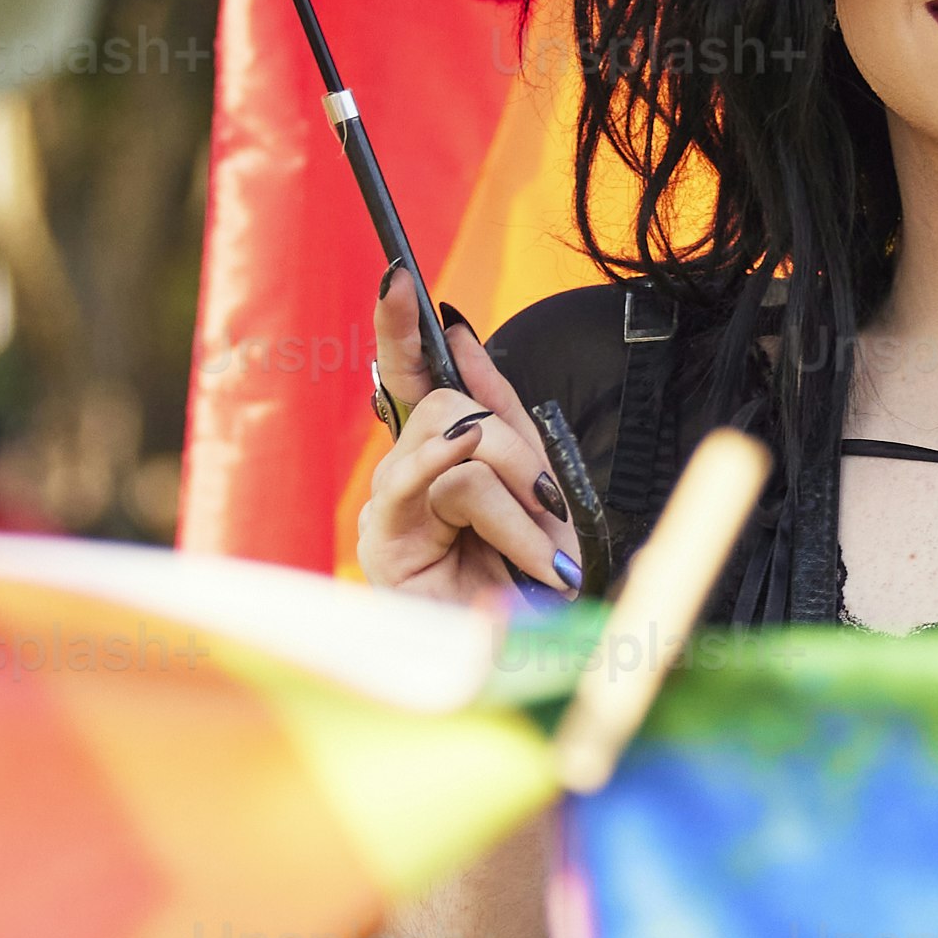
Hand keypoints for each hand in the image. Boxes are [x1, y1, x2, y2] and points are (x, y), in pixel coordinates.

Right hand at [351, 271, 575, 610]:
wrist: (528, 665)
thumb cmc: (527, 583)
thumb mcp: (533, 485)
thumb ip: (500, 411)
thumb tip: (457, 333)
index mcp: (437, 459)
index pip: (408, 374)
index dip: (397, 324)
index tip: (396, 272)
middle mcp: (405, 476)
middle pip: (450, 404)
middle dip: (516, 444)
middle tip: (551, 506)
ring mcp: (390, 506)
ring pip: (459, 439)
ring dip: (520, 492)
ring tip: (545, 555)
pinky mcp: (386, 540)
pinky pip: (442, 481)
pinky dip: (491, 500)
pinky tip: (521, 530)